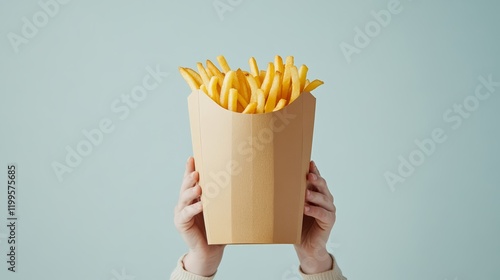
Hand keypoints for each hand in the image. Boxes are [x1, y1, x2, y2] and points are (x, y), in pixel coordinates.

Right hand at [174, 157, 224, 276]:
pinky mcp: (181, 223)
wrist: (210, 251)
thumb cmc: (218, 229)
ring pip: (184, 198)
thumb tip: (244, 182)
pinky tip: (201, 205)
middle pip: (185, 186)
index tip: (192, 158)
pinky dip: (193, 209)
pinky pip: (186, 214)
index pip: (191, 180)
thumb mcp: (222, 211)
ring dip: (190, 191)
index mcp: (194, 197)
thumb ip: (226, 199)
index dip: (190, 169)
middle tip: (196, 171)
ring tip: (198, 186)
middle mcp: (185, 202)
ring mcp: (181, 212)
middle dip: (189, 177)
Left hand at [294, 160, 335, 273]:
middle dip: (316, 179)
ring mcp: (329, 210)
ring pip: (323, 199)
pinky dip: (314, 210)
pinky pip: (323, 214)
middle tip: (308, 175)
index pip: (317, 179)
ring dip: (314, 195)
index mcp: (318, 193)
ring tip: (304, 193)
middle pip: (322, 186)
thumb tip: (274, 182)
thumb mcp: (293, 207)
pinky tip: (306, 208)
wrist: (305, 246)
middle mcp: (326, 199)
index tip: (309, 162)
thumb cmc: (297, 224)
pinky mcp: (329, 221)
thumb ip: (291, 196)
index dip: (314, 170)